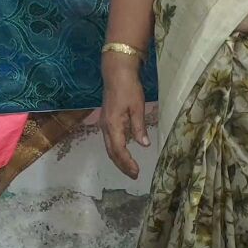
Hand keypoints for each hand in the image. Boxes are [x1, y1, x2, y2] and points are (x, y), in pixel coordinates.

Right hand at [100, 61, 149, 178]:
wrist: (116, 72)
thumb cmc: (128, 88)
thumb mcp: (137, 107)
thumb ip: (139, 127)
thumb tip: (143, 145)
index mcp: (113, 125)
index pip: (119, 150)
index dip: (127, 163)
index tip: (136, 172)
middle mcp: (105, 127)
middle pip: (112, 152)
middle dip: (122, 165)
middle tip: (134, 175)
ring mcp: (104, 124)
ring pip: (109, 147)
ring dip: (119, 159)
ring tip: (130, 168)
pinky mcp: (106, 120)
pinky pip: (110, 140)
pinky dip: (117, 150)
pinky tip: (124, 152)